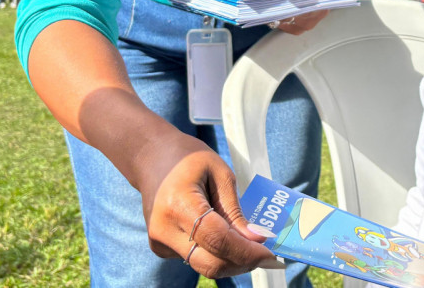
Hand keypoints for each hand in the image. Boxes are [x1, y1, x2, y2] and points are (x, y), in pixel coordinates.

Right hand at [138, 130, 278, 278]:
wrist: (152, 157)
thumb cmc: (189, 159)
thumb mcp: (220, 173)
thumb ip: (235, 211)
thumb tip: (256, 241)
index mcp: (179, 205)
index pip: (217, 240)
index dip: (247, 251)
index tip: (271, 253)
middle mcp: (164, 230)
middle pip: (210, 263)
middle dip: (242, 263)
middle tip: (268, 256)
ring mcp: (159, 242)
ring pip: (203, 265)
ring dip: (232, 260)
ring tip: (252, 247)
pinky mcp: (160, 248)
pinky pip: (195, 258)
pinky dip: (216, 253)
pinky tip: (225, 238)